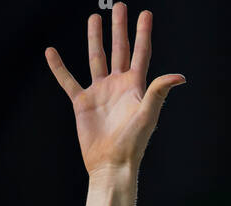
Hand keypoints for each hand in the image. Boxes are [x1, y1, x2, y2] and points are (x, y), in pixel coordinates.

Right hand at [44, 6, 184, 176]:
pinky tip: (51, 52)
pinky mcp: (82, 103)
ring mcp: (99, 93)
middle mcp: (117, 86)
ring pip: (96, 58)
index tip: (146, 14)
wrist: (111, 165)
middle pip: (119, 50)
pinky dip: (59, 67)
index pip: (140, 54)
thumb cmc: (132, 144)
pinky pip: (68, 80)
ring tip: (94, 18)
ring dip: (95, 38)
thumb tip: (179, 76)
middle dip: (119, 28)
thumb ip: (158, 91)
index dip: (143, 34)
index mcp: (134, 87)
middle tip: (119, 6)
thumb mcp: (148, 115)